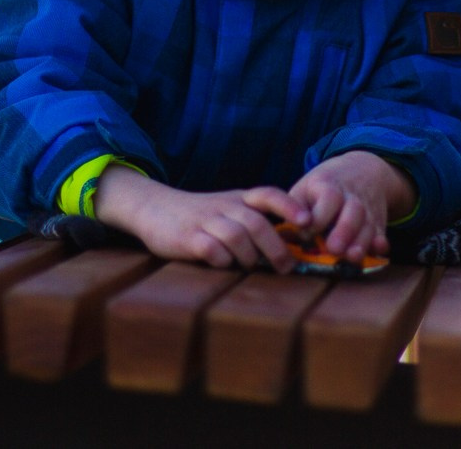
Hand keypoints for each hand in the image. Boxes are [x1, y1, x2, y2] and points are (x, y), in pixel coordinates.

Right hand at [96, 166, 310, 272]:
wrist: (154, 207)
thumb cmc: (201, 215)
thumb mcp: (229, 208)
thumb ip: (255, 221)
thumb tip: (291, 248)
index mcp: (239, 198)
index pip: (269, 194)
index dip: (290, 206)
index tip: (306, 223)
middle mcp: (224, 207)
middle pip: (257, 224)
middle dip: (276, 247)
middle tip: (286, 267)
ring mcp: (205, 221)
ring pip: (237, 237)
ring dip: (249, 257)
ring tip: (249, 267)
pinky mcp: (187, 237)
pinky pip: (211, 249)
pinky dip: (221, 260)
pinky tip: (222, 264)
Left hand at [289, 151, 416, 263]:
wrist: (362, 171)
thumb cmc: (322, 187)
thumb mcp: (305, 188)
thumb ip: (293, 210)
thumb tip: (279, 236)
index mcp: (329, 185)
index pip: (328, 197)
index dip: (319, 217)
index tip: (306, 232)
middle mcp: (351, 196)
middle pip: (353, 210)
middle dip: (345, 230)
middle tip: (333, 249)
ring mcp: (367, 209)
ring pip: (368, 223)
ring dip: (362, 241)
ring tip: (352, 257)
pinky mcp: (377, 222)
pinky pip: (382, 232)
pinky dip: (381, 242)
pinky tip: (379, 249)